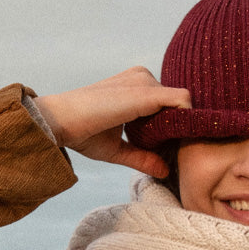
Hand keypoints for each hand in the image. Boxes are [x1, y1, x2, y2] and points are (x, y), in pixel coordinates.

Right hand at [35, 67, 190, 176]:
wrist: (60, 122)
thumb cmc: (82, 134)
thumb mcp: (118, 149)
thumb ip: (142, 157)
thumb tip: (164, 171)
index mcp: (136, 87)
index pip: (169, 104)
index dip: (173, 128)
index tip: (168, 151)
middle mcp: (142, 78)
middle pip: (179, 105)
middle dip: (180, 129)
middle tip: (170, 154)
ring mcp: (145, 82)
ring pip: (184, 104)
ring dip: (183, 127)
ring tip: (169, 150)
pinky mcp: (147, 93)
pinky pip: (184, 100)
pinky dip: (189, 120)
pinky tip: (179, 140)